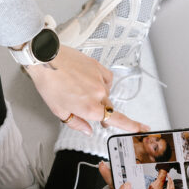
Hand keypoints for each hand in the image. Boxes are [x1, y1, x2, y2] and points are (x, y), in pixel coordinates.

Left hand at [26, 46, 146, 134]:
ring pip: (106, 92)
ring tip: (77, 88)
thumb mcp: (59, 110)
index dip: (132, 125)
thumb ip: (77, 123)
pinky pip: (106, 79)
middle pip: (109, 107)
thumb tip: (88, 130)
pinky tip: (88, 80)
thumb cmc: (48, 83)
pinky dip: (100, 82)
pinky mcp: (98, 67)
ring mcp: (100, 79)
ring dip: (97, 94)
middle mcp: (98, 94)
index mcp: (89, 108)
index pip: (117, 120)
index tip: (143, 128)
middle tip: (88, 108)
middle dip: (101, 110)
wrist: (45, 58)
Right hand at [97, 162, 182, 188]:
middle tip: (150, 162)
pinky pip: (119, 180)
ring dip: (127, 170)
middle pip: (153, 184)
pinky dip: (111, 174)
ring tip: (121, 163)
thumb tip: (127, 187)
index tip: (179, 179)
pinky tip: (106, 168)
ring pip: (134, 179)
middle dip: (152, 171)